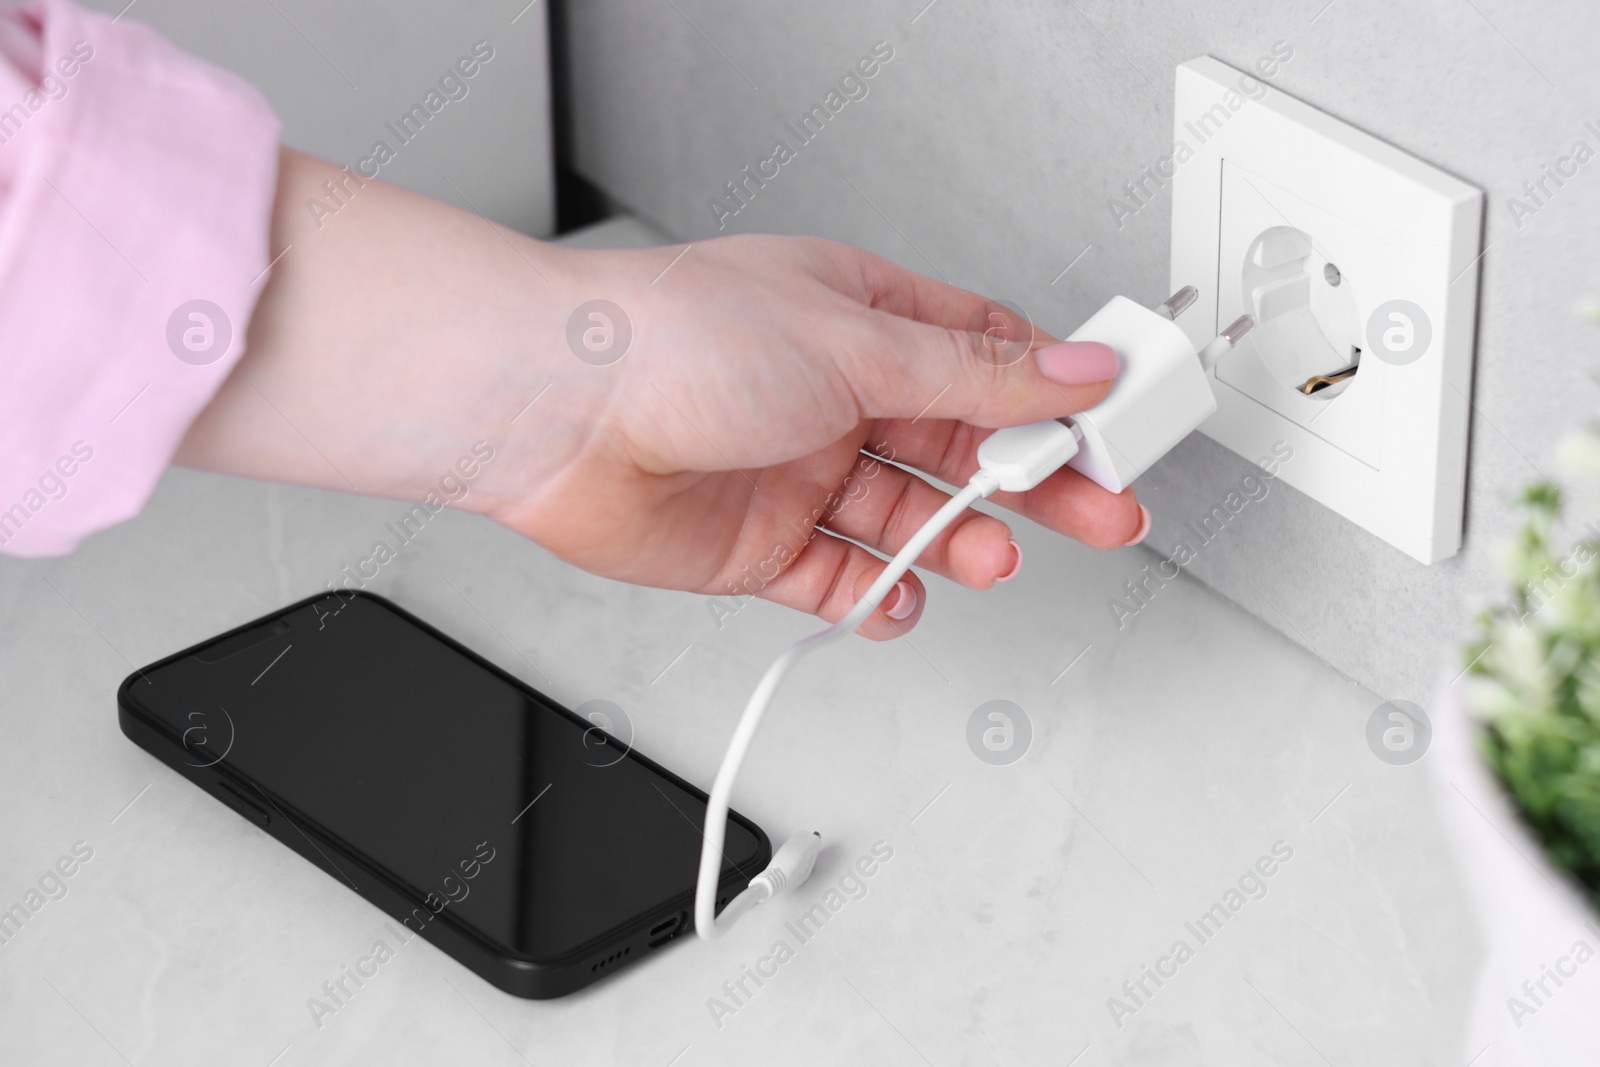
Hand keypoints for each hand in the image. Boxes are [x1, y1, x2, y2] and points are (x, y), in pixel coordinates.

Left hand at [178, 150, 1147, 637]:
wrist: (550, 413)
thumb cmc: (670, 341)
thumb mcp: (855, 342)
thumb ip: (974, 372)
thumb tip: (1075, 367)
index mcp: (861, 315)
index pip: (987, 354)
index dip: (1054, 394)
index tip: (1112, 428)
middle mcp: (832, 391)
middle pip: (962, 443)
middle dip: (1032, 482)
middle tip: (1099, 514)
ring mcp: (797, 469)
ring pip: (908, 515)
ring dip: (955, 540)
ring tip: (987, 555)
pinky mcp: (760, 543)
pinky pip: (842, 577)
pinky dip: (878, 594)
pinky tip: (898, 595)